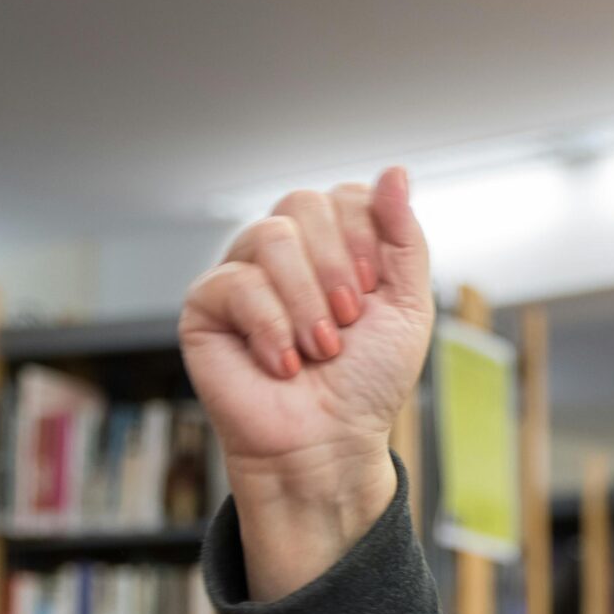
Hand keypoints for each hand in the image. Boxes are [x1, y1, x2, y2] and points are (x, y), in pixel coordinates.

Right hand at [178, 166, 433, 491]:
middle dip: (337, 268)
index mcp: (332, 245)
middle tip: (346, 322)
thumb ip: (404, 238)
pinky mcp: (206, 305)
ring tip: (319, 350)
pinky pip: (235, 282)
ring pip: (270, 236)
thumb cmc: (367, 383)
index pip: (344, 196)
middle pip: (304, 203)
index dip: (366, 238)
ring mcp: (242, 273)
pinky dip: (271, 328)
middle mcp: (284, 251)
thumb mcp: (407, 307)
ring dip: (307, 303)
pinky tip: (283, 364)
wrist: (331, 442)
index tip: (374, 292)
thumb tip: (395, 170)